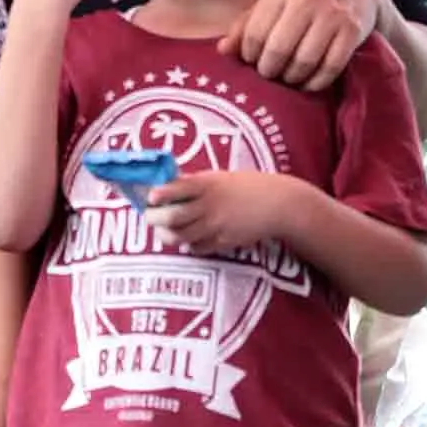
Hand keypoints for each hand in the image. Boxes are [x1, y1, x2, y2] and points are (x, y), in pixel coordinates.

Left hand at [146, 169, 281, 254]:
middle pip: (172, 217)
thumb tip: (165, 187)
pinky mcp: (223, 243)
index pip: (177, 189)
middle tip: (150, 216)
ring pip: (180, 236)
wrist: (277, 204)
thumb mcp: (219, 178)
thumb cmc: (246, 187)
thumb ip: (194, 184)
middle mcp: (210, 206)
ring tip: (163, 230)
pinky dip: (188, 244)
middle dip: (155, 218)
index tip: (150, 197)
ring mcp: (216, 227)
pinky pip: (196, 248)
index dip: (160, 194)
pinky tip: (189, 237)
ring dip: (166, 234)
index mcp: (208, 185)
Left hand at [219, 0, 383, 88]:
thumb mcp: (275, 2)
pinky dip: (317, 82)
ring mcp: (331, 14)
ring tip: (289, 79)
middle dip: (270, 71)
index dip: (250, 57)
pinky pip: (330, 67)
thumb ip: (246, 24)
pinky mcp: (352, 30)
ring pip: (304, 61)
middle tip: (271, 75)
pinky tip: (309, 82)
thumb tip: (222, 50)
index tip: (253, 63)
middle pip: (278, 51)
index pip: (254, 34)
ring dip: (293, 78)